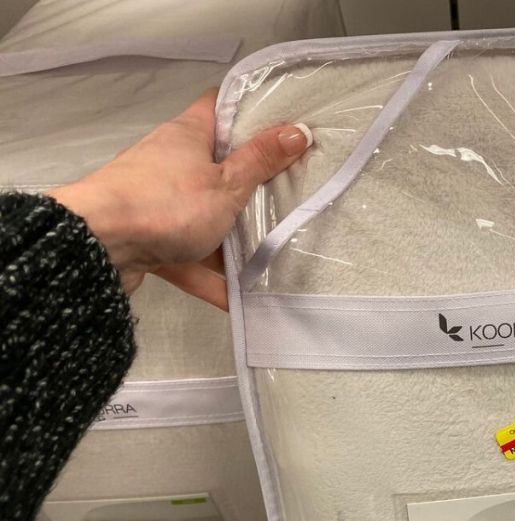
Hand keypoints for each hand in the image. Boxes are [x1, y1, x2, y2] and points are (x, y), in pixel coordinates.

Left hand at [50, 89, 310, 309]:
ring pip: (203, 217)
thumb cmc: (167, 204)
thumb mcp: (226, 183)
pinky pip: (187, 257)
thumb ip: (261, 161)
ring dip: (232, 240)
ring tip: (271, 257)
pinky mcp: (147, 240)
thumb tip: (297, 129)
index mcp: (186, 136)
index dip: (246, 110)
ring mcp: (156, 203)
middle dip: (250, 186)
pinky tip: (238, 300)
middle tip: (289, 196)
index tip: (280, 124)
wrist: (97, 248)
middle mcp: (169, 163)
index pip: (217, 106)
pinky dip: (209, 277)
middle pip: (217, 167)